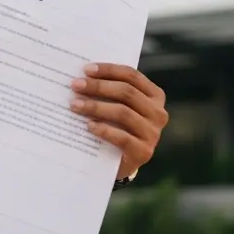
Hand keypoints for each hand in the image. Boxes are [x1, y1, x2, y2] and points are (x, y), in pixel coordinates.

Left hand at [70, 63, 167, 179]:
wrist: (116, 163)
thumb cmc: (114, 126)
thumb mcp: (115, 105)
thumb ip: (108, 90)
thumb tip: (82, 75)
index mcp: (154, 96)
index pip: (132, 76)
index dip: (109, 70)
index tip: (86, 69)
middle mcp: (158, 113)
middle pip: (126, 92)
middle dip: (98, 87)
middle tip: (75, 85)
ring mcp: (153, 134)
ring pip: (123, 113)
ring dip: (96, 107)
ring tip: (75, 105)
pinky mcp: (143, 152)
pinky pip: (122, 137)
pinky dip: (104, 130)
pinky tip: (89, 125)